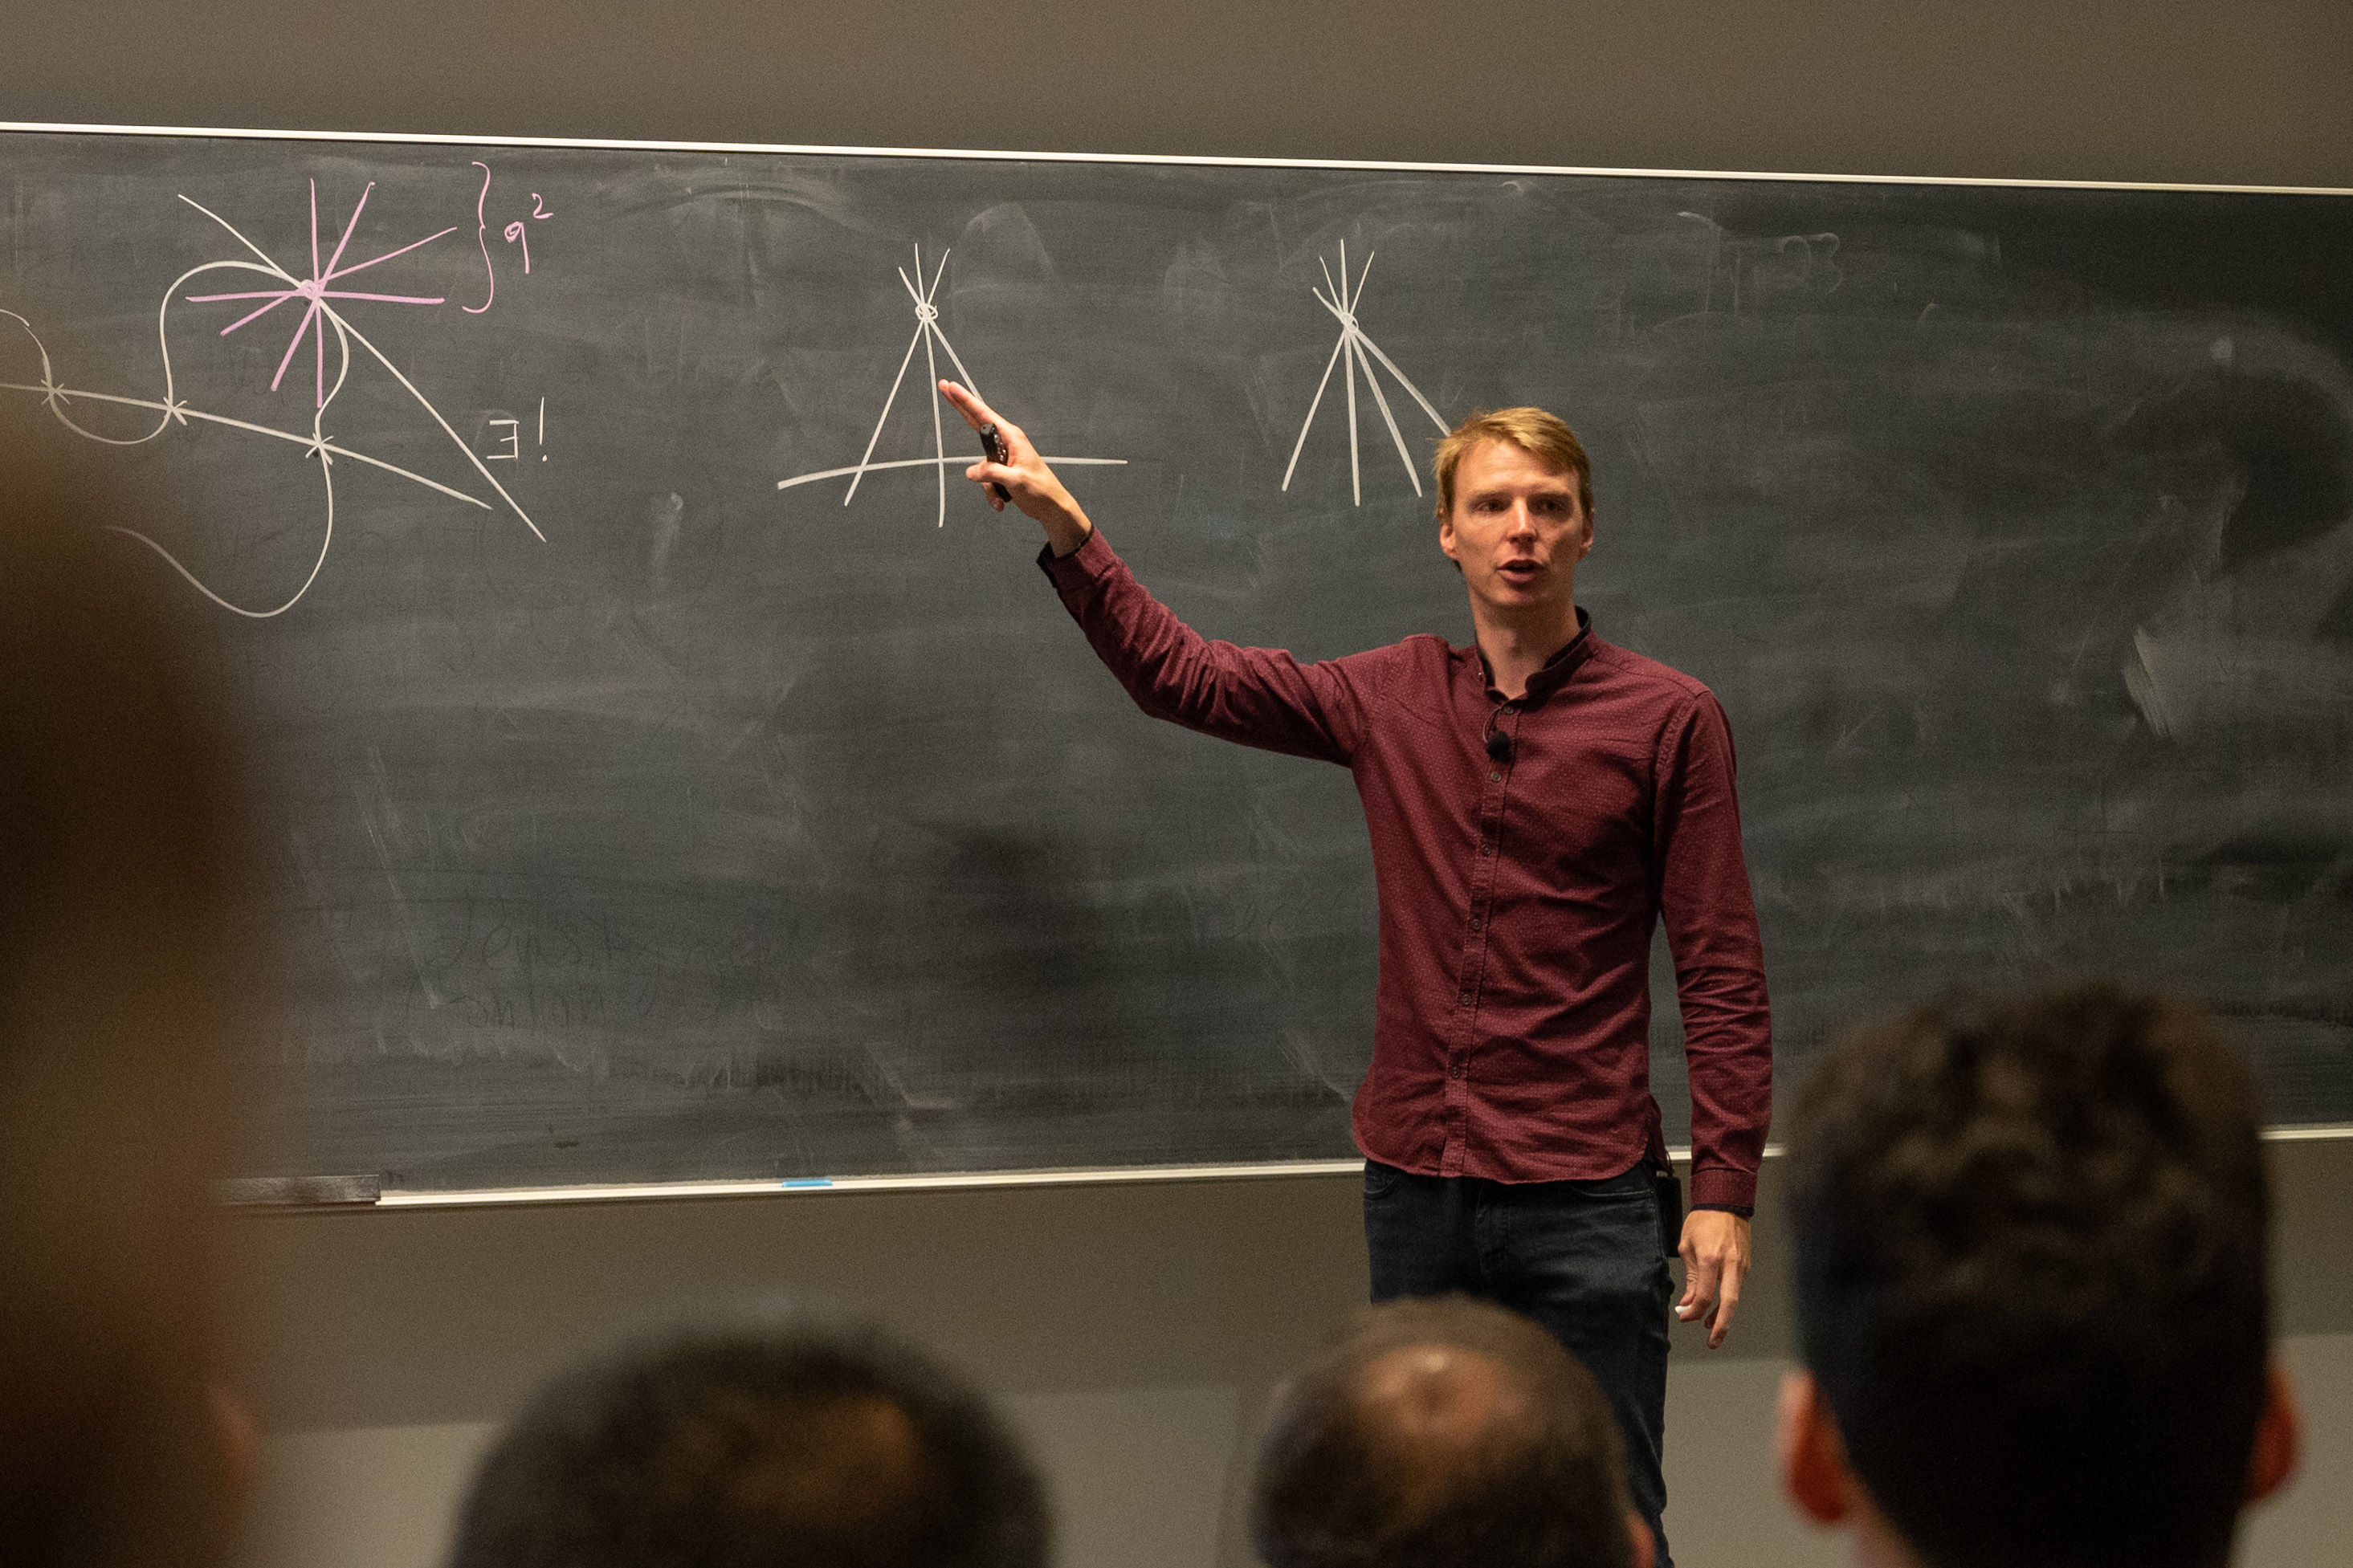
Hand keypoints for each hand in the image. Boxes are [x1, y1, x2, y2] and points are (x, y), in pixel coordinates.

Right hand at [937, 380, 1091, 554]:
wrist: (1051, 508)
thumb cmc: (1041, 490)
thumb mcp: (1016, 480)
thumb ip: (991, 473)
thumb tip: (971, 472)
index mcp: (1012, 437)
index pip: (983, 414)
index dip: (966, 400)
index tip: (952, 386)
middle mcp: (1006, 443)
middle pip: (976, 423)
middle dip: (961, 408)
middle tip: (944, 387)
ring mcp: (1003, 458)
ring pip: (980, 467)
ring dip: (987, 486)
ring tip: (1001, 497)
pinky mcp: (1001, 471)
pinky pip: (986, 479)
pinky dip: (991, 492)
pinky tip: (1002, 502)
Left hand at [1676, 1209, 1750, 1348]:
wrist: (1726, 1203)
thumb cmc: (1704, 1221)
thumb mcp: (1687, 1246)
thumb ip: (1690, 1277)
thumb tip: (1688, 1301)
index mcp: (1711, 1258)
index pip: (1705, 1295)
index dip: (1694, 1311)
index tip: (1685, 1317)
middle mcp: (1730, 1264)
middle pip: (1729, 1303)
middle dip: (1721, 1325)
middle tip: (1713, 1341)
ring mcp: (1741, 1265)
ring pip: (1734, 1297)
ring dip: (1723, 1314)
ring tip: (1710, 1325)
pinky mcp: (1746, 1265)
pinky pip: (1736, 1287)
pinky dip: (1727, 1299)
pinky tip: (1718, 1304)